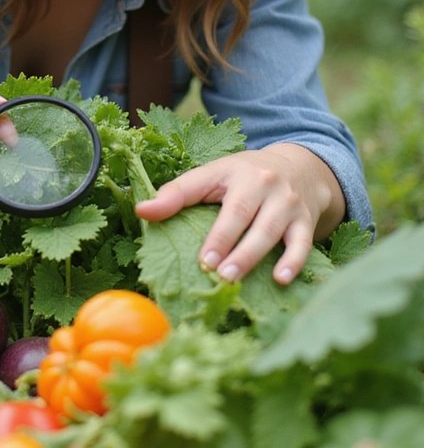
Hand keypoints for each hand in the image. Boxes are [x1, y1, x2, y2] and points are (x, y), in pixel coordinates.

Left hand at [135, 143, 345, 284]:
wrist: (302, 167)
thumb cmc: (246, 176)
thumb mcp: (212, 175)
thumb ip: (178, 193)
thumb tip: (142, 211)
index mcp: (233, 171)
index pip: (206, 190)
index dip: (190, 212)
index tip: (192, 249)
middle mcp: (262, 182)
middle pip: (242, 213)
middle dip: (226, 242)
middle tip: (210, 270)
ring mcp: (287, 201)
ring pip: (270, 230)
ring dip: (252, 255)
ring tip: (231, 278)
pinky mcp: (305, 220)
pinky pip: (302, 242)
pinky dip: (293, 261)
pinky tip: (281, 279)